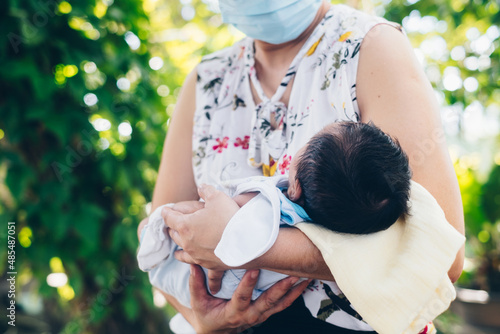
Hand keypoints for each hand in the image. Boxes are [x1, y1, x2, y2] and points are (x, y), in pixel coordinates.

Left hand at [163, 184, 239, 269]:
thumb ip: (206, 190)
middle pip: (173, 232)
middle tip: (173, 220)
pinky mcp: (205, 263)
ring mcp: (195, 254)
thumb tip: (201, 187)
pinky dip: (183, 255)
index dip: (166, 211)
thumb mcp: (218, 197)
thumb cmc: (230, 217)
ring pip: (180, 246)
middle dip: (172, 225)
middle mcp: (187, 242)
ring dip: (177, 239)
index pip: (169, 217)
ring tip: (175, 235)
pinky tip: (180, 255)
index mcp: (185, 225)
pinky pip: (188, 259)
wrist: (247, 242)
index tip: (165, 209)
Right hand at [188, 264, 310, 332]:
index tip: (254, 268)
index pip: (242, 297)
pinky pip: (284, 304)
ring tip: (303, 276)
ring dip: (293, 291)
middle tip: (291, 275)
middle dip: (280, 288)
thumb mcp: (198, 302)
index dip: (248, 284)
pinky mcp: (267, 313)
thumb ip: (196, 284)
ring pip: (280, 304)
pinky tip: (305, 282)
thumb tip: (193, 264)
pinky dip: (295, 294)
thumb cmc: (207, 314)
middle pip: (268, 302)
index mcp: (233, 313)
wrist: (217, 331)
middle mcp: (250, 315)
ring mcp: (261, 315)